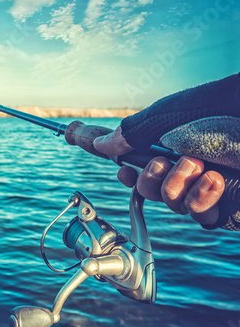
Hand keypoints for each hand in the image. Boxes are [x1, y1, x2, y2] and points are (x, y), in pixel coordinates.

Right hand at [93, 127, 224, 226]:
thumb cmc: (222, 108)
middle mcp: (189, 167)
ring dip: (178, 186)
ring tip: (197, 164)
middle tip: (161, 162)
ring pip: (173, 205)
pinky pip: (202, 218)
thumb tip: (100, 143)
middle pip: (151, 191)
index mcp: (172, 145)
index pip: (141, 167)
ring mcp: (209, 187)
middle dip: (150, 180)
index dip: (128, 174)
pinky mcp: (229, 205)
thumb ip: (133, 132)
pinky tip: (214, 181)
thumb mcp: (169, 116)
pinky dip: (201, 201)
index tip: (122, 172)